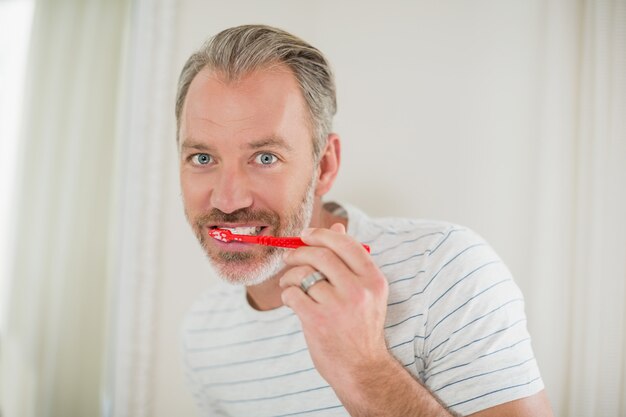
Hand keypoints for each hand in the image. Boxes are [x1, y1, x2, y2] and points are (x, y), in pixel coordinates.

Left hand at [279, 223, 390, 388]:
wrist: (362, 370)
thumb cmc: (361, 329)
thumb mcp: (366, 293)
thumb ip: (351, 260)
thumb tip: (336, 225)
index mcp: (373, 280)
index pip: (345, 243)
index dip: (321, 234)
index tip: (306, 235)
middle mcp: (359, 290)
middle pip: (320, 255)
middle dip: (299, 253)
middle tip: (289, 258)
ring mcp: (338, 306)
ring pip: (303, 274)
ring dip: (290, 277)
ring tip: (290, 285)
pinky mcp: (318, 320)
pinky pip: (292, 294)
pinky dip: (287, 295)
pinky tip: (292, 301)